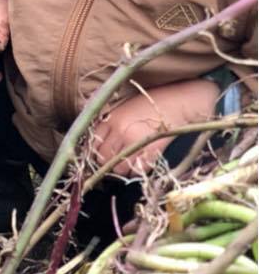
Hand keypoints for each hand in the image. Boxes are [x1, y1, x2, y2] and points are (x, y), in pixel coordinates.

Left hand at [92, 79, 218, 174]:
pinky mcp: (152, 152)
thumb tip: (99, 133)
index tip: (98, 153)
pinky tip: (139, 164)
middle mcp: (121, 132)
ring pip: (118, 168)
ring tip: (126, 163)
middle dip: (105, 162)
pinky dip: (136, 170)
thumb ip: (110, 119)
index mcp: (112, 120)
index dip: (94, 151)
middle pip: (103, 158)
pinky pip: (138, 170)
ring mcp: (136, 143)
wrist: (180, 103)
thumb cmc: (152, 102)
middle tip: (112, 160)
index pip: (93, 143)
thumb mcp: (124, 105)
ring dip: (121, 168)